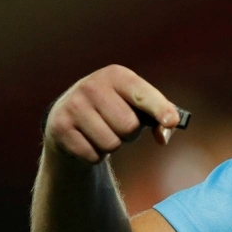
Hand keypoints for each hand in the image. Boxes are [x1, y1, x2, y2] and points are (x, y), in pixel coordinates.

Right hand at [43, 65, 179, 163]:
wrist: (69, 119)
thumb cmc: (115, 110)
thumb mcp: (137, 106)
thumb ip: (159, 118)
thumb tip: (163, 137)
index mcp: (116, 75)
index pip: (142, 94)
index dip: (160, 109)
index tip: (172, 121)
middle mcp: (92, 85)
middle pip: (129, 126)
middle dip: (130, 133)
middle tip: (118, 125)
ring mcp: (72, 105)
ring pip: (111, 143)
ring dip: (113, 145)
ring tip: (103, 131)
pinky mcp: (59, 128)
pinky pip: (93, 156)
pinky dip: (96, 155)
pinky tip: (88, 140)